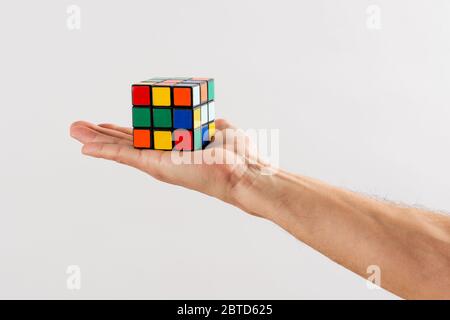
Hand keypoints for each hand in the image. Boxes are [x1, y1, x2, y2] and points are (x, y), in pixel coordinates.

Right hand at [70, 119, 270, 216]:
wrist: (244, 172)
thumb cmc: (237, 154)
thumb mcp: (219, 129)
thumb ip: (206, 124)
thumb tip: (208, 122)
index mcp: (175, 145)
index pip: (144, 135)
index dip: (125, 129)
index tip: (109, 124)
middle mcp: (163, 154)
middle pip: (127, 142)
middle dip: (103, 134)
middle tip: (80, 127)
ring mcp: (159, 160)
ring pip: (121, 148)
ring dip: (96, 139)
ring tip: (74, 131)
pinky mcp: (158, 164)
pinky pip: (125, 155)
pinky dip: (104, 150)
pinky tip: (85, 146)